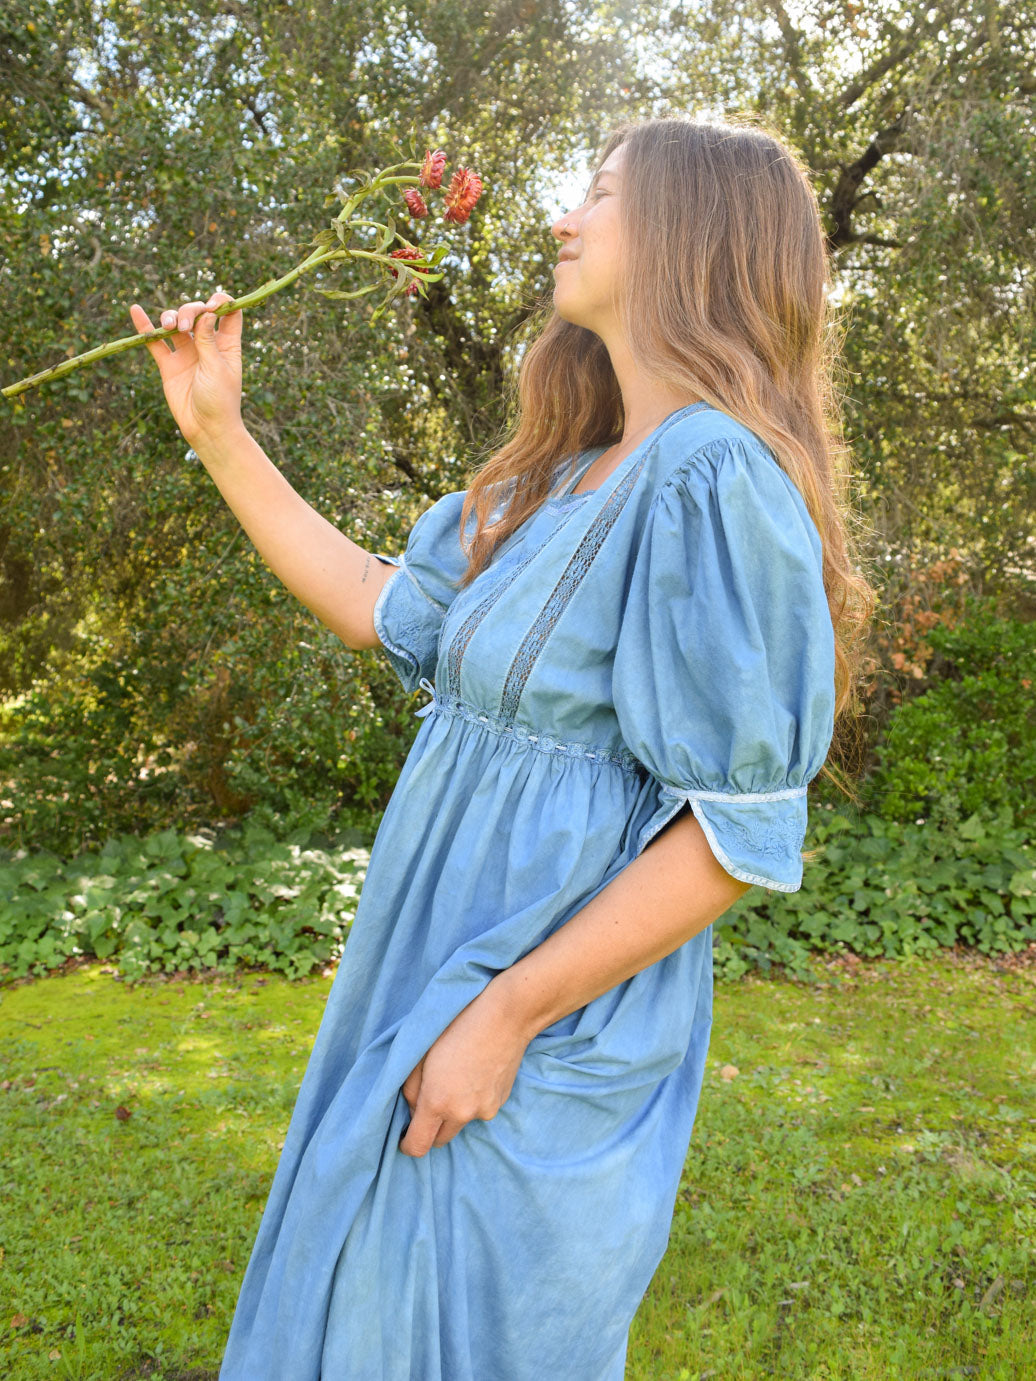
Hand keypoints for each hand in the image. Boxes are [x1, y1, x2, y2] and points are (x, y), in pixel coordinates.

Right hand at [128, 292, 243, 449]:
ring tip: (167, 326)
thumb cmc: (220, 401)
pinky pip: (155, 342)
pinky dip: (145, 327)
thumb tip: (205, 313)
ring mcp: (187, 353)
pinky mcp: (169, 364)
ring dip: (170, 318)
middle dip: (189, 311)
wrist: (206, 429)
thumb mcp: (217, 368)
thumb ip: (208, 340)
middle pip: (197, 314)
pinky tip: (135, 310)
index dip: (221, 302)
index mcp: (227, 344)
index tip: (212, 304)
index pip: (228, 313)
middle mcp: (207, 344)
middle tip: (183, 326)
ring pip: (175, 324)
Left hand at [398, 983, 531, 1157]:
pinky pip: (479, 1111)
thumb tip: (413, 1110)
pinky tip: (475, 1074)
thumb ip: (411, 1089)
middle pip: (440, 1140)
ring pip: (460, 1124)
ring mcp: (485, 1110)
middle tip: (429, 1100)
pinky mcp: (500, 1102)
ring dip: (453, 1113)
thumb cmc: (458, 1027)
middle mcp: (462, 1113)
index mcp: (437, 1101)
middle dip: (430, 1128)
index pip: (418, 1146)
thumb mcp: (421, 1054)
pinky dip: (473, 1101)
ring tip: (457, 1079)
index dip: (407, 1145)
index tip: (404, 1136)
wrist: (506, 1017)